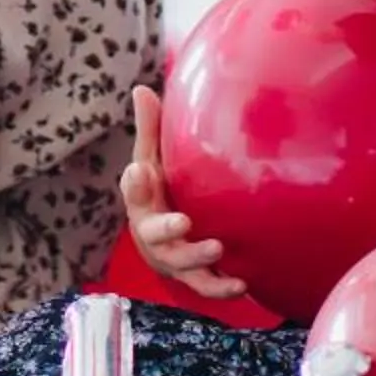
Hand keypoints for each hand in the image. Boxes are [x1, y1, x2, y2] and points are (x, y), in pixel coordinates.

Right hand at [121, 87, 248, 299]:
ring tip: (216, 248)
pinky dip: (220, 288)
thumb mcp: (150, 158)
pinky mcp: (194, 275)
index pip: (134, 192)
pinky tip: (241, 284)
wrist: (165, 237)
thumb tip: (142, 88)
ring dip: (196, 259)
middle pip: (154, 235)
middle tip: (183, 222)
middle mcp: (153, 233)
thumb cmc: (159, 189)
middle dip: (166, 230)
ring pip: (180, 264)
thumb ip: (149, 128)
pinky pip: (205, 285)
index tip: (141, 171)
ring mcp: (172, 257)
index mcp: (142, 202)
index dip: (136, 185)